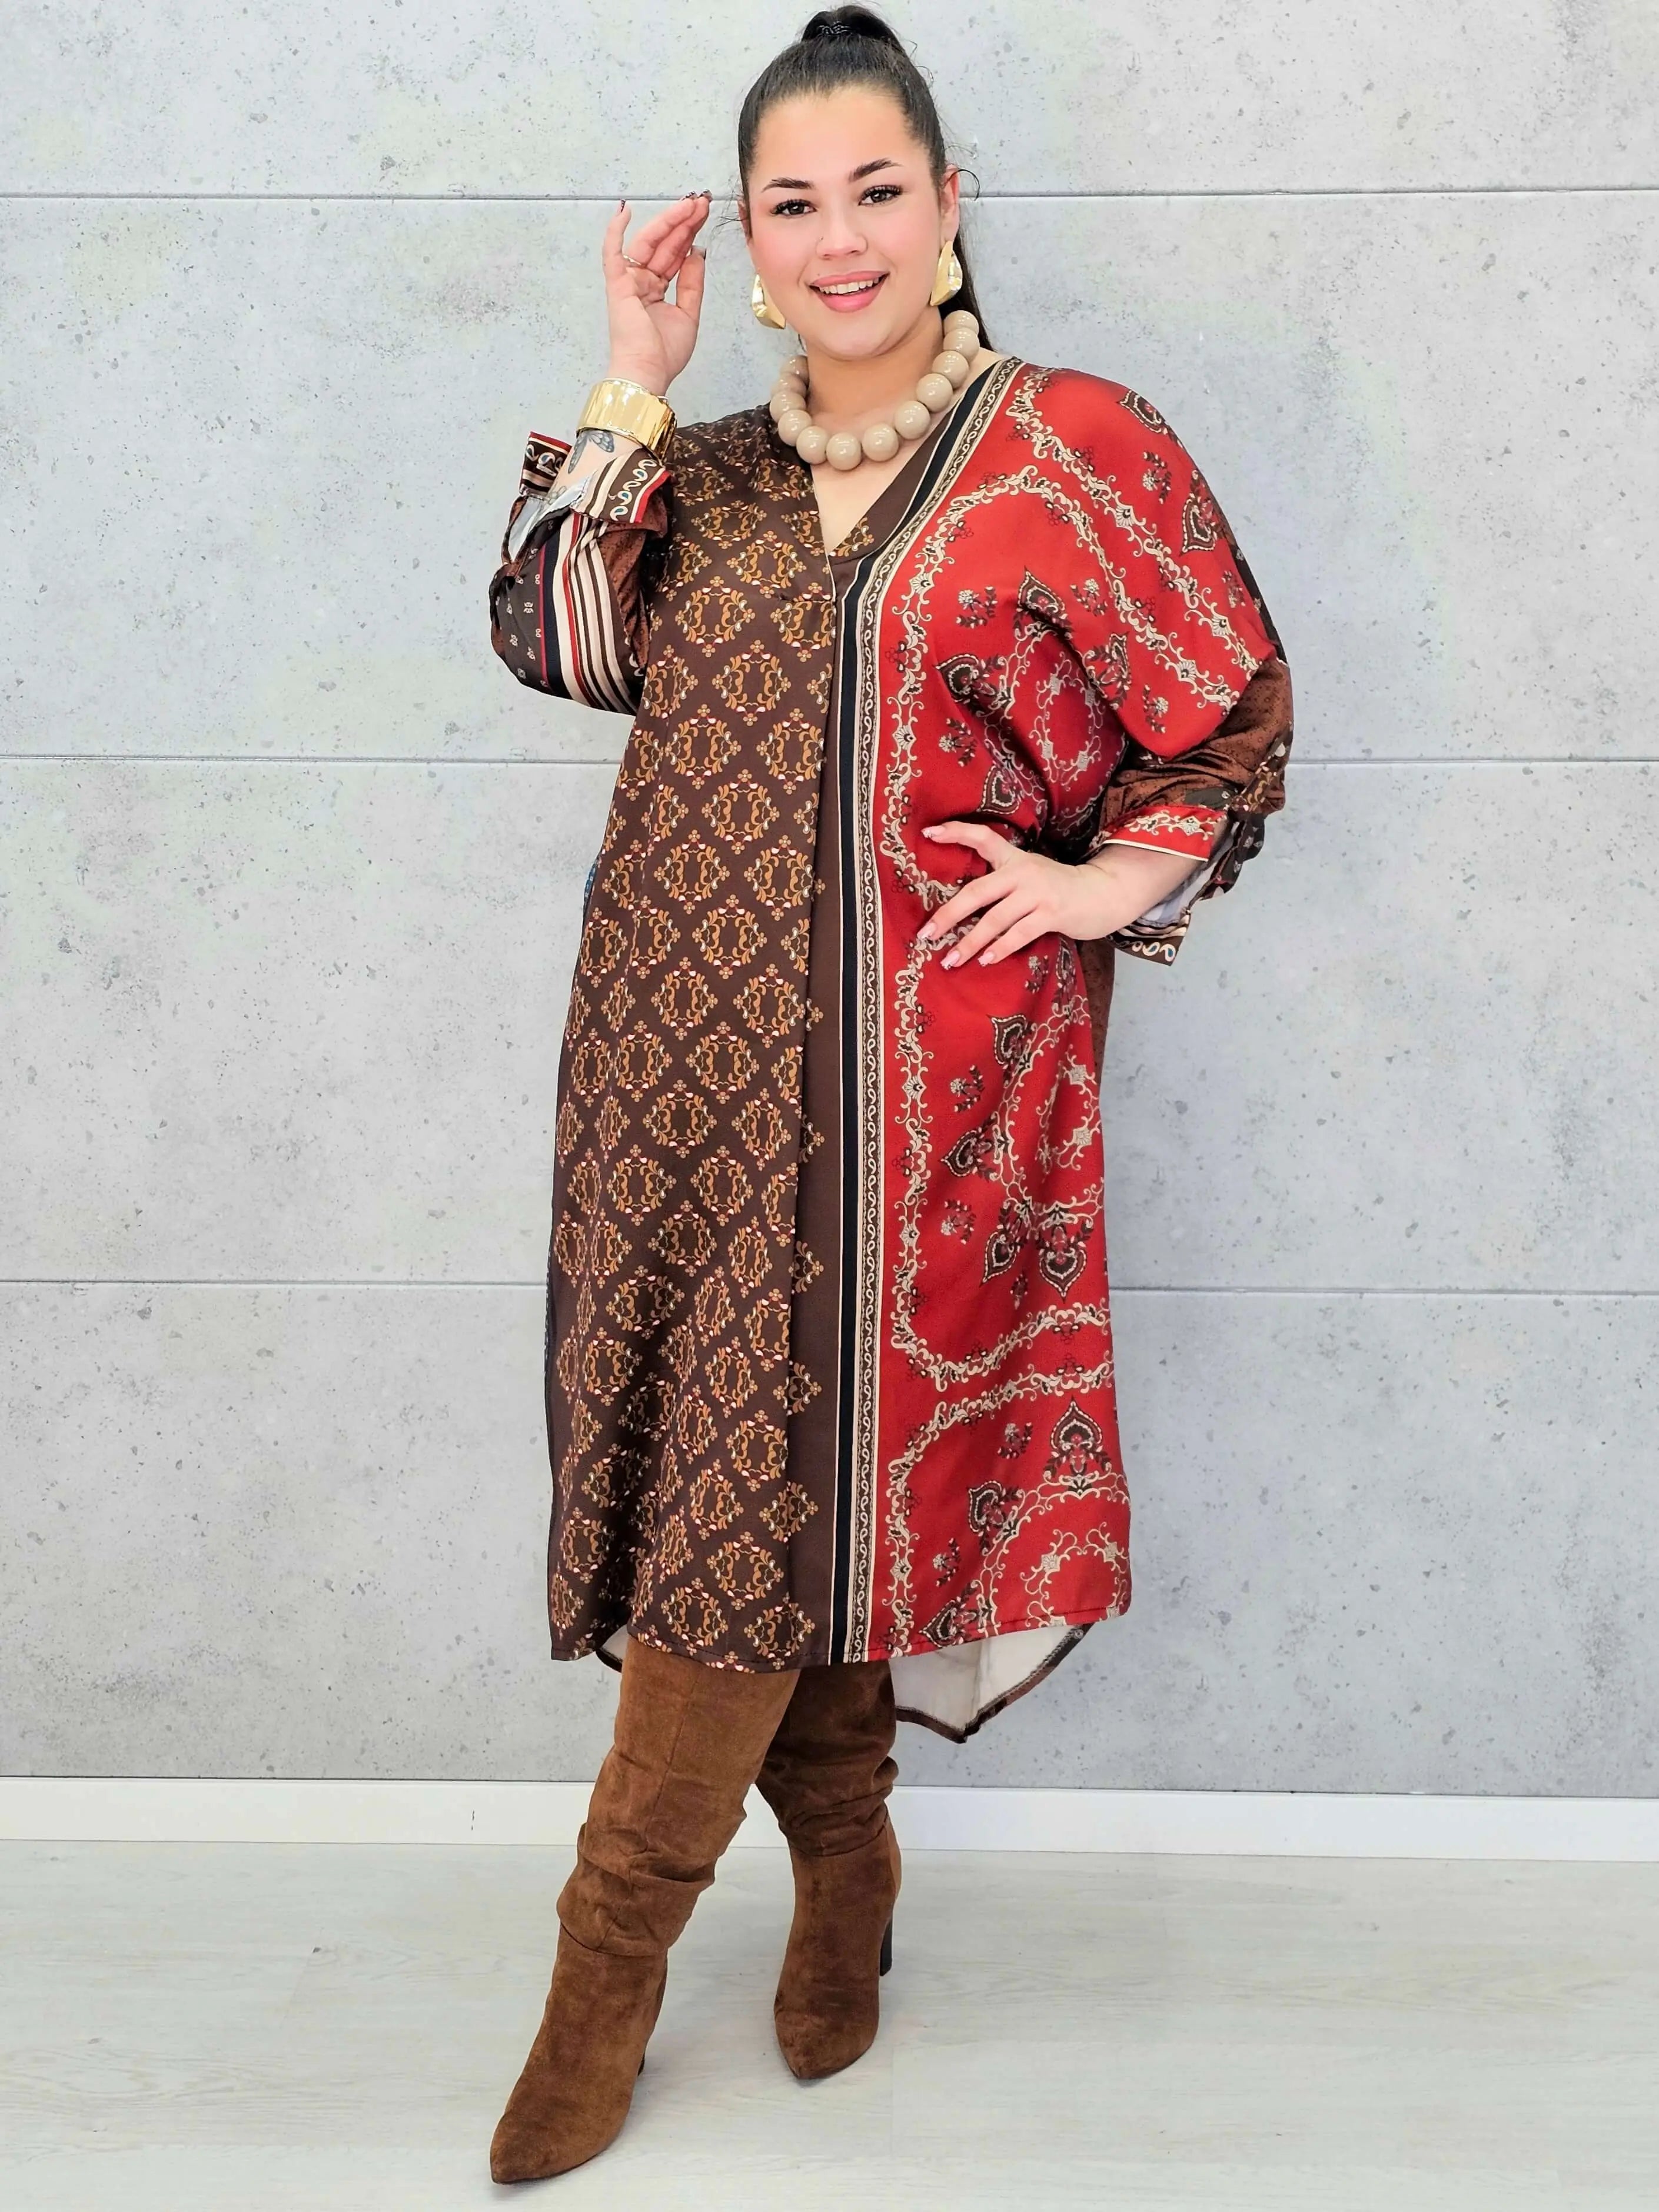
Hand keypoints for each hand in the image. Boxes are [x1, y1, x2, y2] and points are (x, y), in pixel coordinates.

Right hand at [602, 191, 710, 396]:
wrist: (648, 372)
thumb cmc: (664, 354)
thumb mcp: (689, 314)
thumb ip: (692, 283)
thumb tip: (697, 253)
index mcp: (657, 290)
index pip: (675, 255)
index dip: (689, 234)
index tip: (704, 216)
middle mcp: (643, 283)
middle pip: (665, 245)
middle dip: (684, 223)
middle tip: (702, 203)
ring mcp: (629, 281)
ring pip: (648, 243)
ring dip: (667, 222)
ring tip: (688, 205)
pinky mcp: (617, 284)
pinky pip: (612, 253)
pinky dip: (615, 232)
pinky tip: (625, 211)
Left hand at [915, 822, 1196, 965]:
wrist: (1102, 894)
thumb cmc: (1057, 890)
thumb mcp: (1030, 875)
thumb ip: (1001, 882)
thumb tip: (960, 907)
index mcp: (1014, 858)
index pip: (983, 838)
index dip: (956, 833)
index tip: (928, 834)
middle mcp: (1024, 871)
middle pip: (977, 891)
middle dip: (948, 915)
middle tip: (926, 934)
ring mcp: (1039, 892)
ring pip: (995, 919)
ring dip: (970, 943)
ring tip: (950, 960)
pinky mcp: (1053, 912)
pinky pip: (1020, 934)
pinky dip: (1001, 948)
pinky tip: (985, 960)